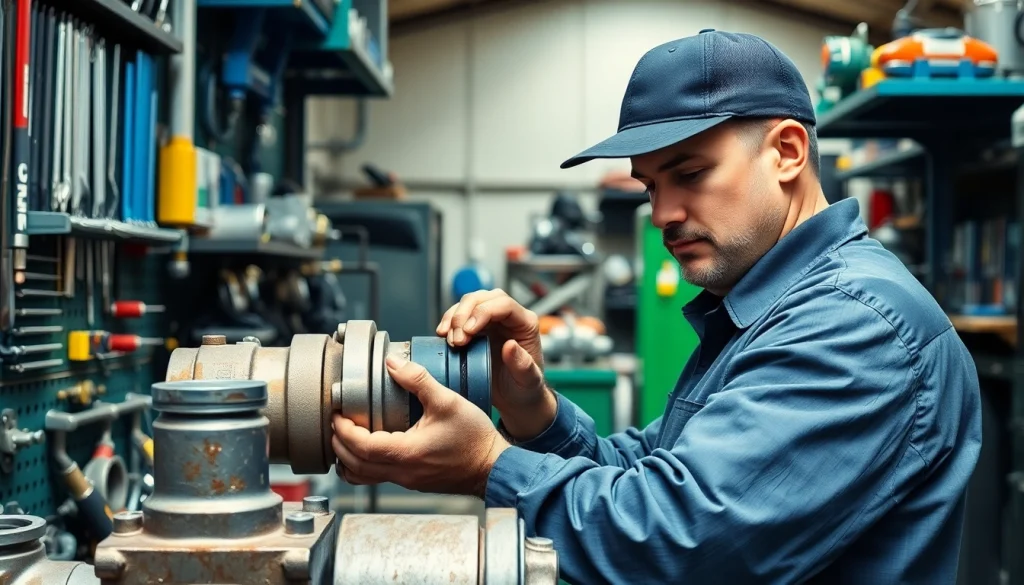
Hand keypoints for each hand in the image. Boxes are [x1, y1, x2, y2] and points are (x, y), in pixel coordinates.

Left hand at [332, 354, 509, 497]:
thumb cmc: (474, 438)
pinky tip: (369, 449)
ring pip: (363, 477)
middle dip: (339, 444)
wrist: (492, 466)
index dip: (342, 430)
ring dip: (349, 459)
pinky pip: (378, 478)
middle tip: (336, 423)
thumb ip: (418, 380)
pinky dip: (364, 466)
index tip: (337, 414)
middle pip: (354, 466)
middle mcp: (401, 471)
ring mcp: (406, 480)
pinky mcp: (412, 481)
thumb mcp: (447, 401)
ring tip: (346, 438)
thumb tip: (393, 363)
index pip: (359, 446)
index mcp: (405, 453)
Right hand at [436, 289, 556, 440]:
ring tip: (451, 341)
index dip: (483, 312)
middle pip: (483, 298)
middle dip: (465, 314)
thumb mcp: (528, 381)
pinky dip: (448, 321)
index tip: (468, 331)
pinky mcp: (477, 327)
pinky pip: (460, 315)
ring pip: (469, 303)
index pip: (504, 304)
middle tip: (457, 340)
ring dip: (454, 318)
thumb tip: (510, 345)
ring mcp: (492, 321)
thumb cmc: (525, 388)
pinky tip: (443, 335)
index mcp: (526, 324)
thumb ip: (523, 365)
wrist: (515, 398)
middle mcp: (509, 317)